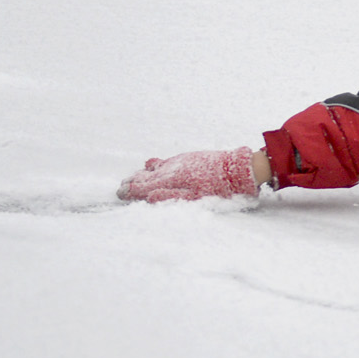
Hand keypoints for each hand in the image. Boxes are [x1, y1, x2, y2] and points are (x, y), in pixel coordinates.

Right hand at [119, 147, 263, 202]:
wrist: (238, 169)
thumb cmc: (219, 189)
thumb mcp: (195, 199)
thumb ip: (169, 197)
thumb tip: (147, 198)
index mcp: (170, 180)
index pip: (143, 186)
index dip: (130, 191)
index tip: (120, 195)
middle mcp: (171, 168)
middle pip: (145, 176)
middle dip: (132, 182)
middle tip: (121, 188)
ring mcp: (179, 161)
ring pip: (154, 168)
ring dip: (142, 174)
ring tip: (132, 178)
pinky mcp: (187, 158)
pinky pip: (165, 161)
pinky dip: (154, 166)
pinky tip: (151, 166)